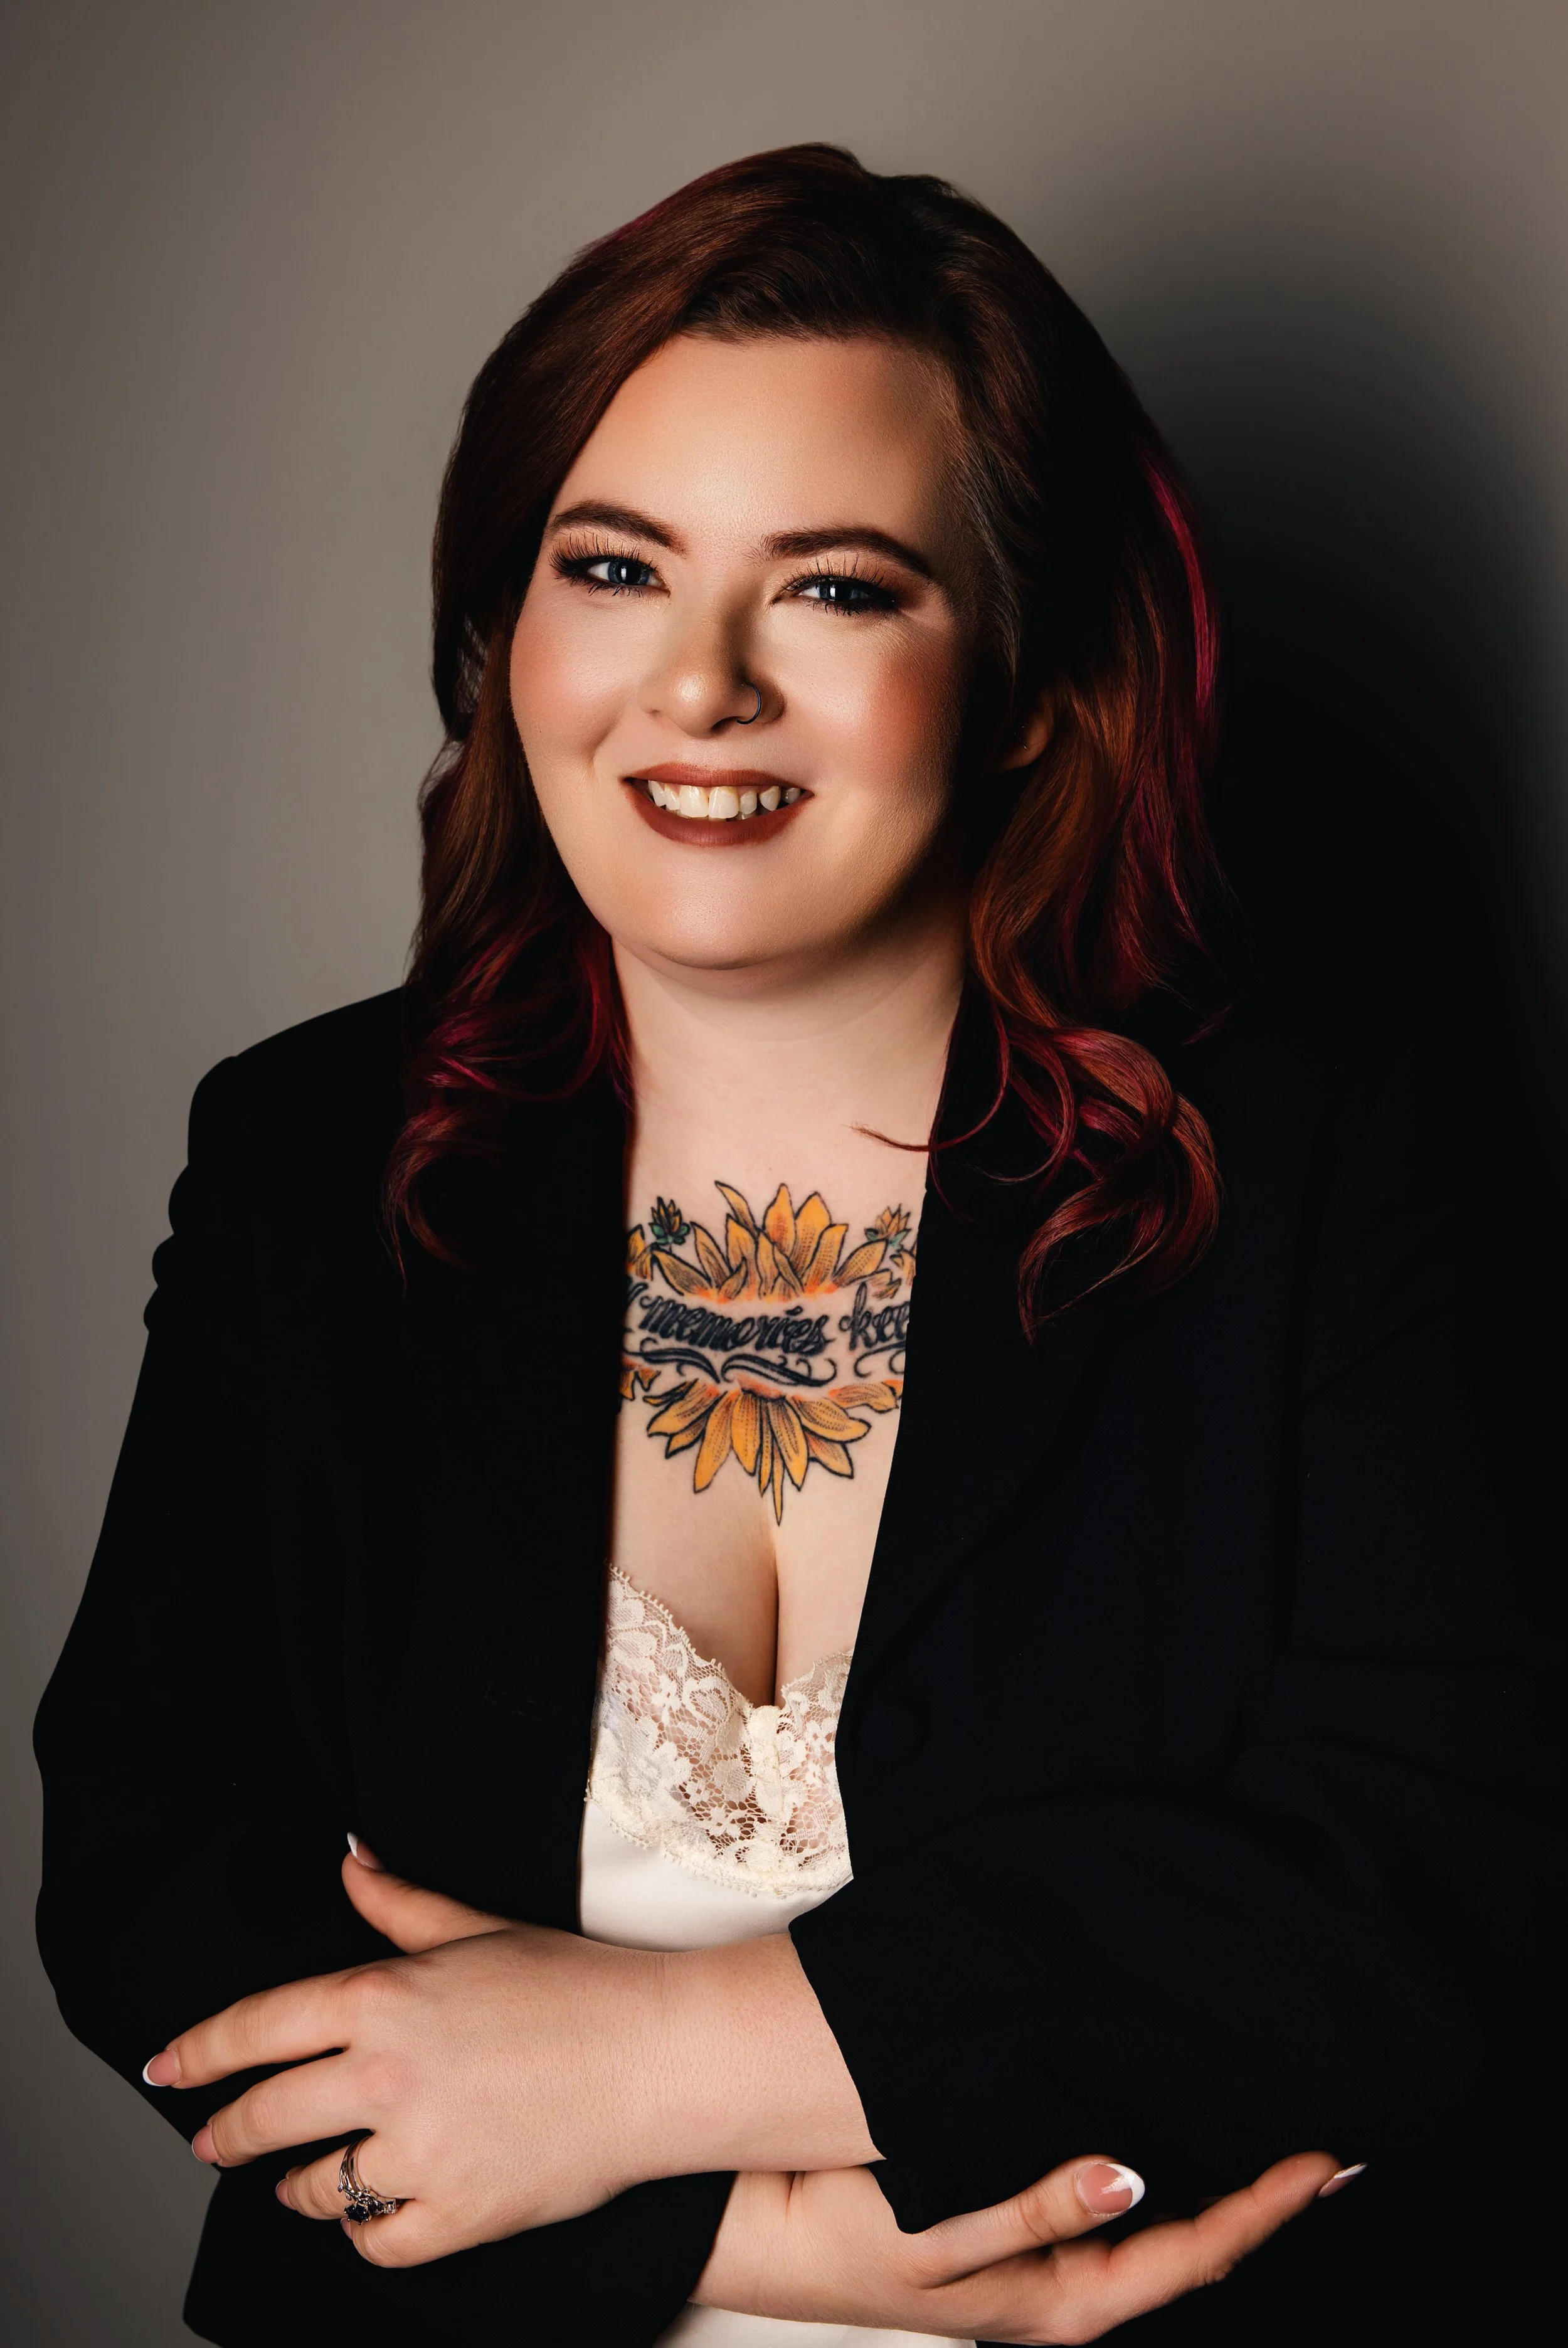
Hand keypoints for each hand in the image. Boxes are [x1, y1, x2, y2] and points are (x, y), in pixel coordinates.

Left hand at [142, 1845, 873, 2265]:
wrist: (660, 2058)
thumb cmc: (579, 1986)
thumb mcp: (481, 1929)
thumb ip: (401, 1904)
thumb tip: (350, 1862)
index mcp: (385, 1998)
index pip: (257, 2027)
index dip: (198, 2051)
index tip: (166, 2068)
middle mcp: (385, 2076)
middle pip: (265, 2118)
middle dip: (226, 2133)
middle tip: (212, 2141)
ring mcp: (416, 2153)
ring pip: (314, 2189)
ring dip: (298, 2186)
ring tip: (302, 2181)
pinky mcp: (455, 2216)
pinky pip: (375, 2245)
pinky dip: (368, 2233)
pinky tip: (374, 2216)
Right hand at [695, 2148, 1343, 2341]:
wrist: (751, 2224)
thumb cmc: (836, 2238)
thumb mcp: (938, 2232)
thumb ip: (1036, 2207)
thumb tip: (1129, 2175)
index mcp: (1057, 2302)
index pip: (1190, 2256)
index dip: (1263, 2211)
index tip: (1323, 2161)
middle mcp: (1058, 2287)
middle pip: (1186, 2246)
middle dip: (1257, 2201)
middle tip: (1327, 2147)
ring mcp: (1036, 2260)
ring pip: (1150, 2223)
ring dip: (1207, 2181)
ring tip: (1265, 2132)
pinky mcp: (1010, 2225)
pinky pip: (1104, 2200)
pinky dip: (1151, 2166)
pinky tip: (1164, 2128)